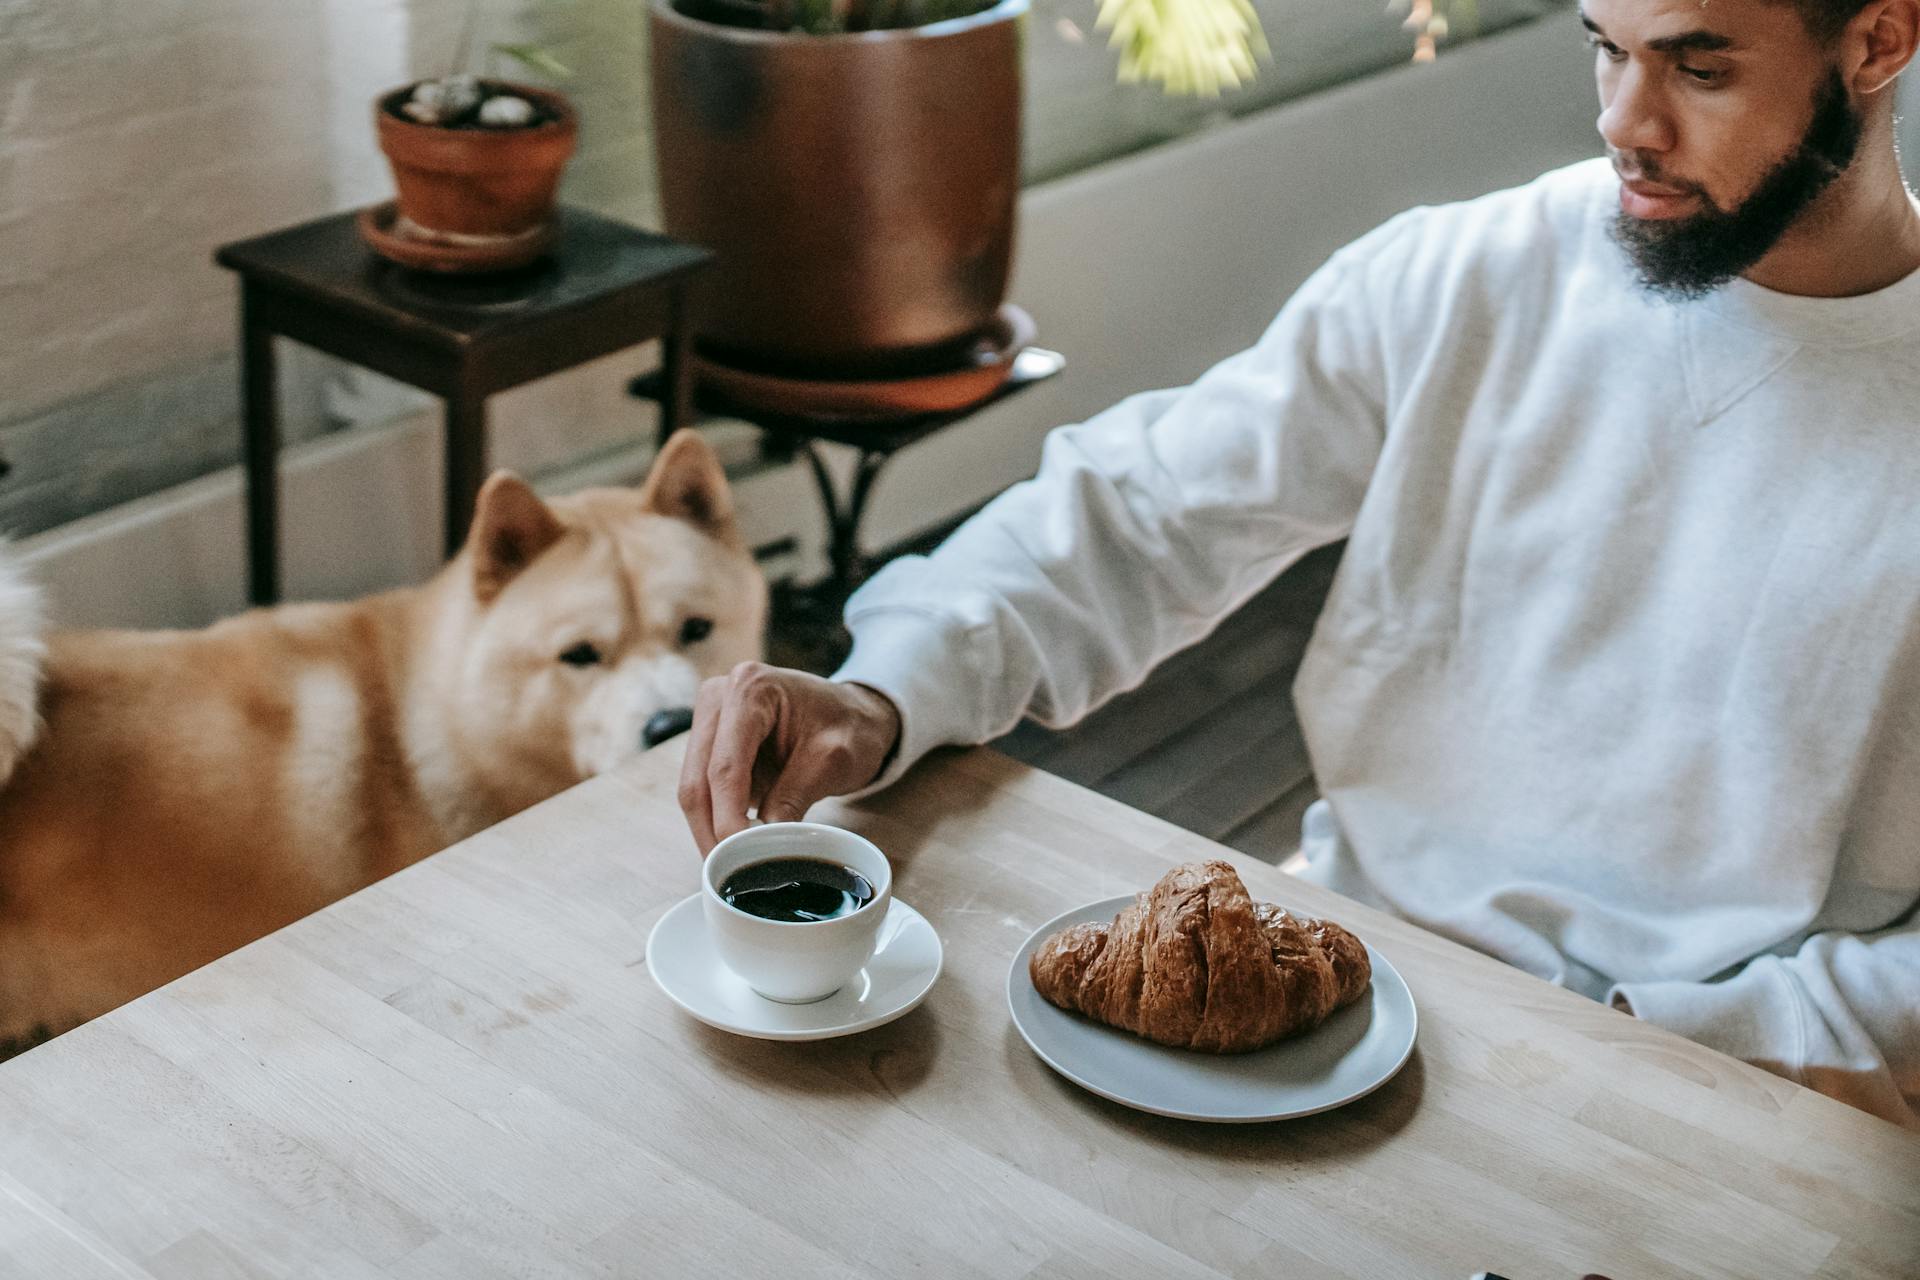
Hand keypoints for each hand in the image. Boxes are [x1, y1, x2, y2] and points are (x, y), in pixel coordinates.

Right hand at [678, 662, 902, 854]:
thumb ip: (794, 797)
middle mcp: (720, 697)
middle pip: (697, 779)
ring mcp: (712, 718)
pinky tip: (734, 846)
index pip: (725, 766)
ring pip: (694, 788)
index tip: (737, 857)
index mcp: (750, 689)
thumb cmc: (851, 727)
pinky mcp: (713, 741)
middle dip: (710, 831)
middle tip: (725, 873)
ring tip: (729, 867)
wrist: (857, 713)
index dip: (727, 818)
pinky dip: (718, 819)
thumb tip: (759, 844)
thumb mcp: (834, 761)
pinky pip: (704, 788)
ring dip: (709, 829)